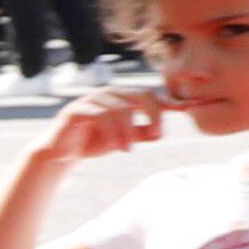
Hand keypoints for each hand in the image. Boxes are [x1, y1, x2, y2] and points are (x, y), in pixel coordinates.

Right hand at [44, 88, 166, 162]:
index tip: (189, 108)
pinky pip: (101, 116)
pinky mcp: (76, 110)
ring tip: (129, 150)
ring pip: (122, 109)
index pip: (149, 95)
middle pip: (140, 96)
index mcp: (119, 98)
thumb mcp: (123, 139)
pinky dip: (113, 133)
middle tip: (158, 135)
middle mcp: (107, 94)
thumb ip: (141, 133)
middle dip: (154, 115)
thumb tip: (160, 132)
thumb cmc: (92, 143)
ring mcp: (90, 100)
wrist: (60, 154)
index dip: (168, 102)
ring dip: (130, 132)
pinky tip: (117, 147)